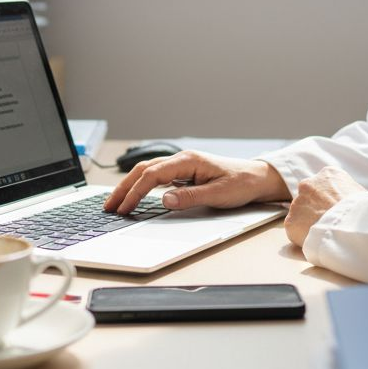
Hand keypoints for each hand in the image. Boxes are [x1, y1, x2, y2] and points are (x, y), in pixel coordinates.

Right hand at [103, 151, 290, 214]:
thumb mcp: (218, 194)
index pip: (152, 175)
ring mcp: (182, 166)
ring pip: (148, 172)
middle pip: (144, 170)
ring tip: (116, 203)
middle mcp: (182, 160)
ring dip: (130, 186)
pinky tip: (134, 196)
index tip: (124, 208)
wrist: (257, 178)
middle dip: (124, 188)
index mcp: (188, 160)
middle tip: (109, 207)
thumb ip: (190, 197)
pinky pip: (156, 177)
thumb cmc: (242, 184)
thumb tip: (164, 200)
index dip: (135, 192)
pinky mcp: (184, 173)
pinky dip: (141, 186)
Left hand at [284, 167, 366, 248]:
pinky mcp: (291, 221)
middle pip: (309, 198)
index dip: (329, 200)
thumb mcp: (361, 194)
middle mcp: (308, 184)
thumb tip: (353, 203)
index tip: (334, 210)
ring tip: (325, 234)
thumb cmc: (363, 212)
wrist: (353, 227)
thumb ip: (349, 194)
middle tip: (328, 223)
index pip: (324, 186)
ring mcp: (297, 202)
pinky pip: (295, 231)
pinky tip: (318, 240)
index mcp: (328, 174)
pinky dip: (303, 237)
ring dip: (309, 223)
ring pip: (301, 214)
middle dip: (316, 210)